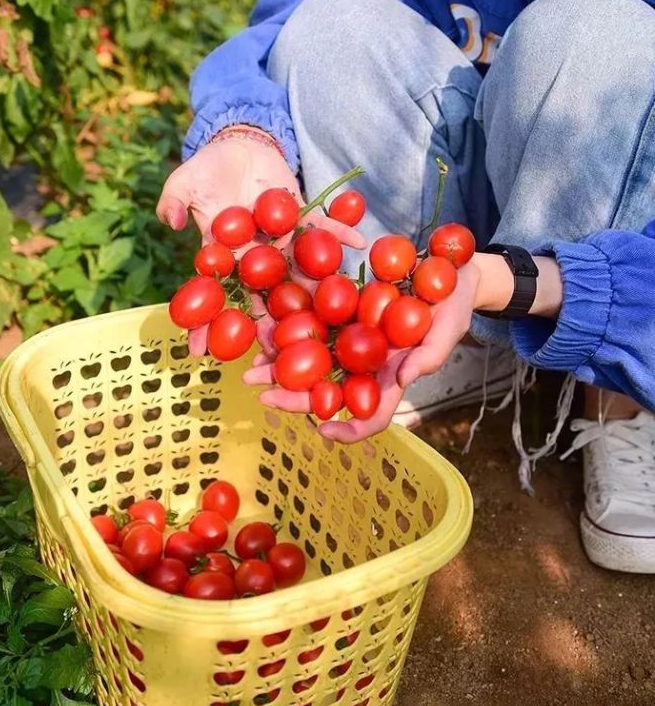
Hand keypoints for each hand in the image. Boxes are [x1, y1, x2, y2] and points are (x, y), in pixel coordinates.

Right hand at [157, 129, 364, 354]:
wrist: (238, 146)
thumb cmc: (207, 168)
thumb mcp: (184, 181)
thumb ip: (174, 200)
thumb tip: (168, 220)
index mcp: (225, 252)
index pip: (216, 291)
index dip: (207, 321)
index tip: (200, 351)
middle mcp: (255, 253)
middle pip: (262, 292)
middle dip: (268, 323)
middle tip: (274, 353)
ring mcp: (280, 238)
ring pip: (297, 268)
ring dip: (312, 287)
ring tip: (329, 310)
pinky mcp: (300, 216)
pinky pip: (322, 228)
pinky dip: (339, 233)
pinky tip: (359, 242)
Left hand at [244, 261, 481, 442]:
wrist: (447, 274)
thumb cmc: (454, 309)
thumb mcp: (448, 332)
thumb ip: (427, 357)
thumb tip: (402, 379)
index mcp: (391, 380)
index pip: (371, 417)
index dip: (349, 430)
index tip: (322, 429)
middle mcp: (366, 367)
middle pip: (328, 393)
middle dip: (294, 399)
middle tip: (261, 396)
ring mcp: (352, 343)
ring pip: (312, 364)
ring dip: (281, 368)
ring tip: (251, 368)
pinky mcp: (343, 317)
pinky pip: (313, 327)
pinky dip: (289, 331)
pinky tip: (264, 326)